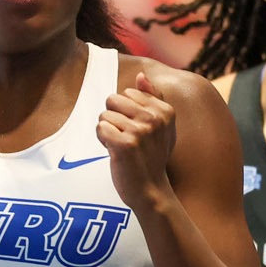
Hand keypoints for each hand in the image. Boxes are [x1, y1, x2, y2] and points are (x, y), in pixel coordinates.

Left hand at [98, 69, 176, 213]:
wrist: (151, 191)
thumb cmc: (153, 157)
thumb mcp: (162, 127)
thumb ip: (152, 98)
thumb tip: (141, 75)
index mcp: (165, 110)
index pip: (127, 93)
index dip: (125, 112)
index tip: (136, 130)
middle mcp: (155, 118)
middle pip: (113, 100)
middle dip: (113, 119)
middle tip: (126, 139)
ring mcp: (141, 131)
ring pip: (104, 115)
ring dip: (108, 132)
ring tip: (122, 148)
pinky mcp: (125, 144)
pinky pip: (100, 128)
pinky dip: (103, 141)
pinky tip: (116, 153)